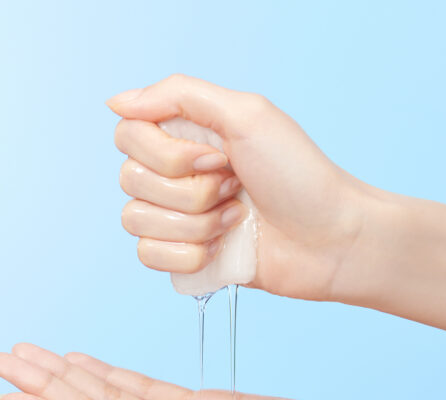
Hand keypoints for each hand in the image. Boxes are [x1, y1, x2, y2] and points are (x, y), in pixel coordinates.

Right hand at [107, 74, 373, 300]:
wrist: (330, 240)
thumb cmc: (299, 176)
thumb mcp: (247, 115)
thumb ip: (179, 95)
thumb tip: (115, 101)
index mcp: (186, 136)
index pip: (127, 136)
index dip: (167, 153)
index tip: (217, 156)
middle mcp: (175, 177)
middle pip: (130, 180)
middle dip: (190, 191)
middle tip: (234, 187)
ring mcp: (178, 220)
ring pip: (136, 220)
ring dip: (195, 223)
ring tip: (235, 218)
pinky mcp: (185, 258)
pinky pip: (148, 257)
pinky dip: (189, 255)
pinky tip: (224, 247)